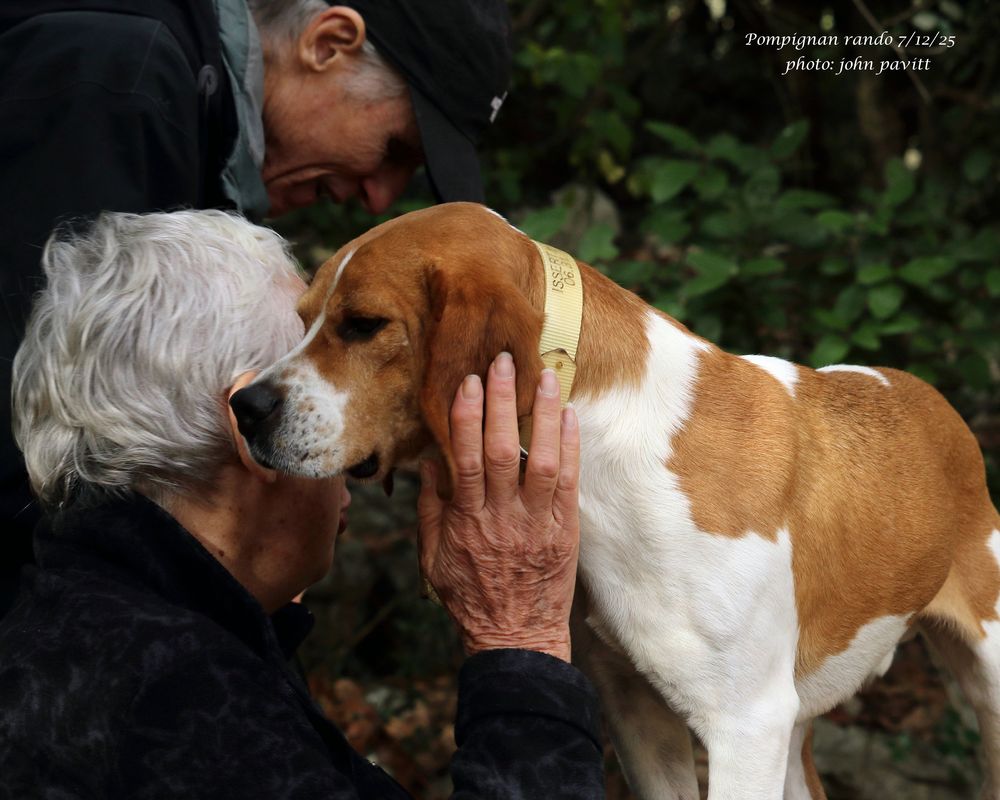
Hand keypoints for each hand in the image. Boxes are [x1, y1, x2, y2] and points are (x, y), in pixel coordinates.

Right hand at [417, 352, 580, 661]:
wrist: (515, 637)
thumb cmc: (469, 596)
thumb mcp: (433, 557)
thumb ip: (431, 509)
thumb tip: (428, 463)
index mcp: (466, 520)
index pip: (464, 459)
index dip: (465, 418)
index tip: (468, 383)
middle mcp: (502, 517)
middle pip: (501, 450)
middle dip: (502, 403)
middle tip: (504, 362)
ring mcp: (537, 523)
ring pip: (541, 460)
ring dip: (543, 415)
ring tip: (546, 376)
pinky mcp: (565, 530)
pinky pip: (568, 482)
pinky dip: (569, 447)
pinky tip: (569, 416)